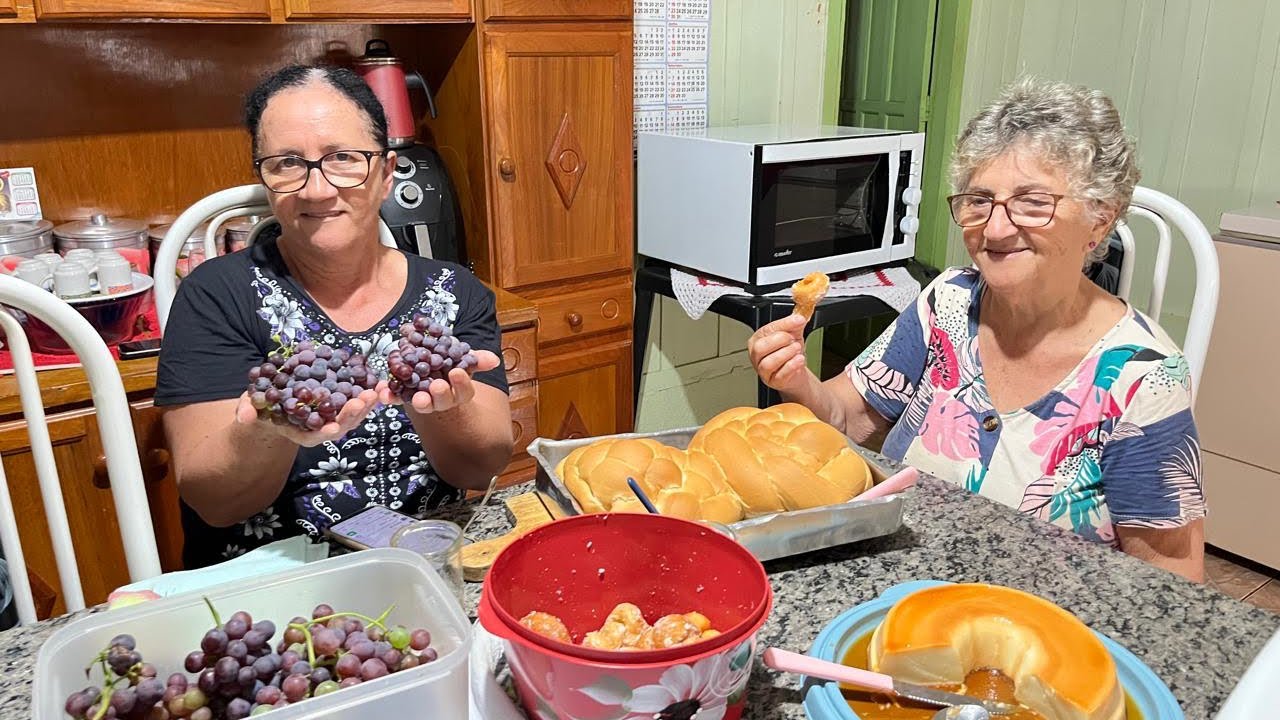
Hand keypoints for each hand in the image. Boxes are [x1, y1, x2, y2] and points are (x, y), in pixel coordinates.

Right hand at [234, 386, 379, 447]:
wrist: (275, 402)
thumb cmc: (262, 406)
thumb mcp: (250, 406)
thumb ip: (247, 411)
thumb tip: (244, 417)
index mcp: (298, 431)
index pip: (313, 436)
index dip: (323, 432)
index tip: (334, 428)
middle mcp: (318, 429)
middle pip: (339, 426)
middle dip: (352, 415)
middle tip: (364, 400)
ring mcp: (331, 418)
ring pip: (353, 417)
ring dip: (367, 404)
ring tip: (377, 390)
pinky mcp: (340, 406)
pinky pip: (357, 403)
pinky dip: (368, 395)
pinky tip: (378, 383)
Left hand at [379, 350, 500, 414]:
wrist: (428, 367)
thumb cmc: (448, 364)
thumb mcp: (463, 360)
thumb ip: (476, 360)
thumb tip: (493, 360)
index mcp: (457, 390)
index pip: (463, 391)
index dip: (461, 384)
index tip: (457, 373)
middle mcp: (440, 398)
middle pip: (442, 401)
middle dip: (440, 395)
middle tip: (436, 386)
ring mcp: (421, 399)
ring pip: (421, 403)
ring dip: (419, 401)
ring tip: (417, 397)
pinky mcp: (402, 396)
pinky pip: (396, 398)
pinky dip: (389, 395)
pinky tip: (382, 391)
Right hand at [747, 313, 811, 393]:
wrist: (797, 370)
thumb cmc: (790, 353)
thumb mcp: (793, 334)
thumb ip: (795, 324)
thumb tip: (799, 317)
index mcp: (758, 339)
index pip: (767, 330)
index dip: (784, 324)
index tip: (798, 320)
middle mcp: (757, 355)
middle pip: (760, 347)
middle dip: (780, 340)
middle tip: (793, 340)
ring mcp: (763, 370)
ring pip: (768, 363)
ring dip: (786, 354)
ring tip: (797, 350)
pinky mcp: (773, 381)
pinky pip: (779, 375)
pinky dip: (791, 366)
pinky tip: (799, 360)